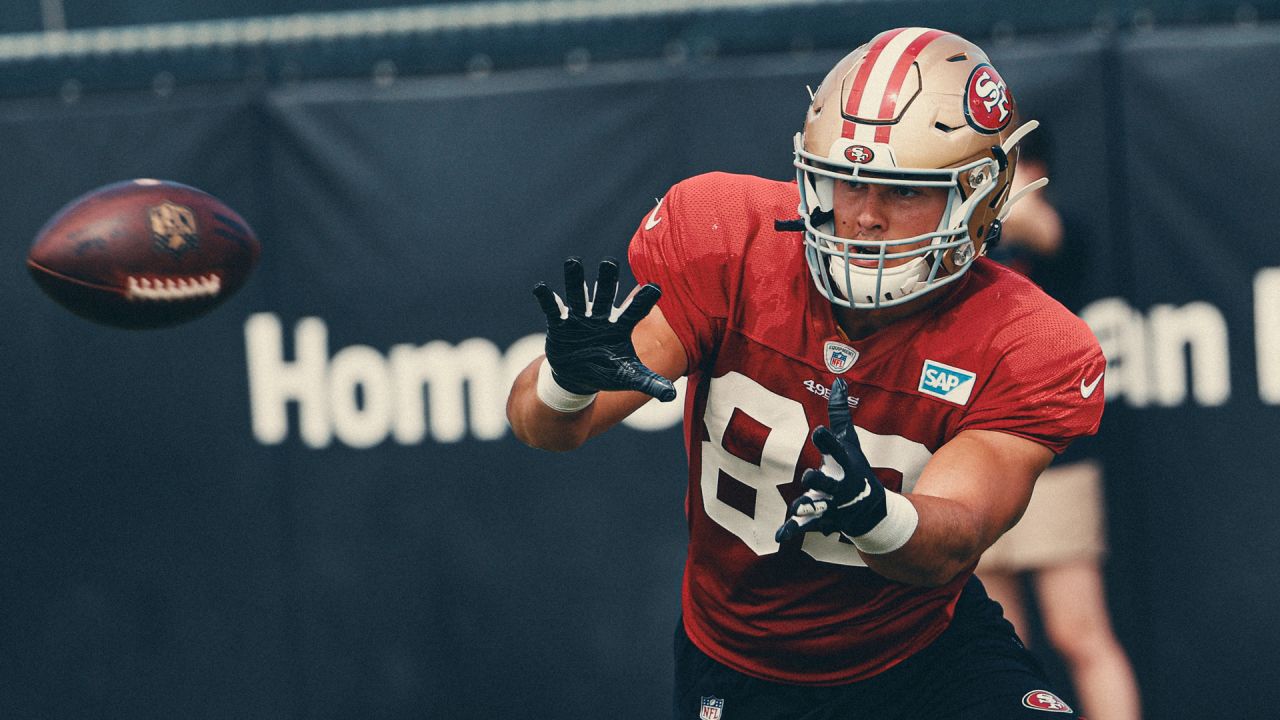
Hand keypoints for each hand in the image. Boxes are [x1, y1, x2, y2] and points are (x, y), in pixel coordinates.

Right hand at [532, 257, 676, 401]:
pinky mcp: (560, 325)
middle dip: (607, 279)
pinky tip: (540, 288)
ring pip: (578, 295)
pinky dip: (546, 299)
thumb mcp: (628, 377)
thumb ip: (649, 382)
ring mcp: (580, 318)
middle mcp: (601, 317)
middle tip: (609, 263)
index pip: (635, 311)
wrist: (578, 377)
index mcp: (620, 327)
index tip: (654, 287)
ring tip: (573, 262)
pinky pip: (552, 309)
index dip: (643, 300)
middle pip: (605, 294)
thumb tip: (670, 397)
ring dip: (575, 280)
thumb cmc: (608, 371)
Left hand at [775, 378, 887, 541]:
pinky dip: (791, 532)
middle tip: (808, 476)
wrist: (871, 511)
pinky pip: (804, 526)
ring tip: (796, 507)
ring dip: (807, 506)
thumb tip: (839, 380)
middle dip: (818, 479)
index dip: (827, 441)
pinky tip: (778, 537)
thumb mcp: (851, 443)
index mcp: (846, 464)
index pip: (837, 449)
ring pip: (816, 506)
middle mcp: (840, 485)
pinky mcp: (822, 520)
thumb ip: (841, 414)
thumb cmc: (856, 469)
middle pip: (826, 482)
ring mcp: (831, 505)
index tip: (817, 430)